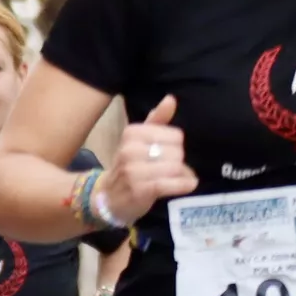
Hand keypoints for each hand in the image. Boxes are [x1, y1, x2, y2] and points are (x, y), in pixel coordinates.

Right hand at [103, 96, 196, 223]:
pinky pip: (171, 184)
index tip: (166, 154)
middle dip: (179, 162)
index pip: (175, 135)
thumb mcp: (138, 140)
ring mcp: (133, 171)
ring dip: (182, 175)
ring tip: (176, 179)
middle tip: (169, 169)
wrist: (107, 197)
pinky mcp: (140, 190)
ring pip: (175, 168)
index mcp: (132, 133)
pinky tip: (188, 184)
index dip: (176, 146)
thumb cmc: (128, 166)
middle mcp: (130, 150)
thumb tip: (171, 98)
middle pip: (177, 152)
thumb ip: (157, 119)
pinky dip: (184, 184)